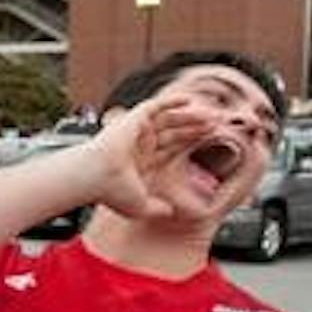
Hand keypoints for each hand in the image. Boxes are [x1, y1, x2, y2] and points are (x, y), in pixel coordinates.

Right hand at [81, 93, 219, 219]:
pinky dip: (171, 101)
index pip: (172, 148)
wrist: (95, 177)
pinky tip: (189, 100)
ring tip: (210, 116)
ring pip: (169, 119)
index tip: (210, 140)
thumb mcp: (140, 206)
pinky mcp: (133, 120)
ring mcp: (137, 131)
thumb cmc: (110, 191)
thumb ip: (157, 209)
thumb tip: (169, 212)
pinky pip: (155, 106)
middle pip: (174, 132)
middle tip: (216, 125)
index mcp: (143, 162)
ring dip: (190, 116)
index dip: (191, 143)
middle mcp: (140, 145)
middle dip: (196, 128)